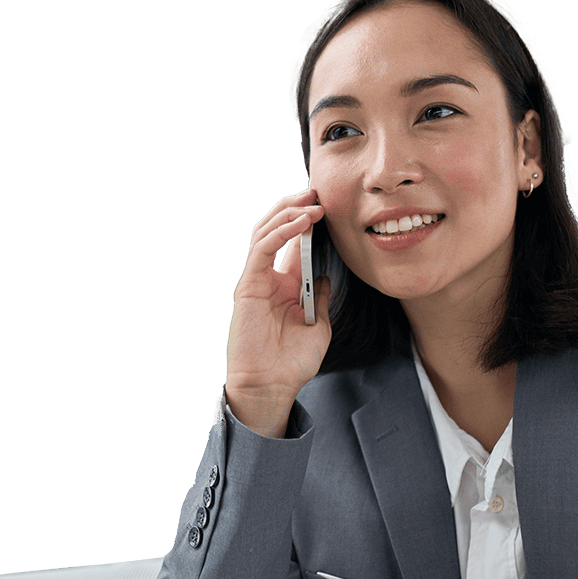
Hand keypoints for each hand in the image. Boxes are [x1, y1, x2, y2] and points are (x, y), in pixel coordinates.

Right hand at [224, 189, 332, 436]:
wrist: (272, 385)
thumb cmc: (292, 363)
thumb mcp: (319, 326)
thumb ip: (321, 297)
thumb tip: (326, 274)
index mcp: (285, 286)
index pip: (296, 243)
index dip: (310, 222)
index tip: (330, 207)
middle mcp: (268, 278)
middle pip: (277, 230)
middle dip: (296, 207)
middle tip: (318, 192)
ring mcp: (255, 279)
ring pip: (266, 232)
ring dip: (289, 213)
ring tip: (312, 202)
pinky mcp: (247, 285)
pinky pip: (262, 248)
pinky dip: (281, 232)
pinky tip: (302, 223)